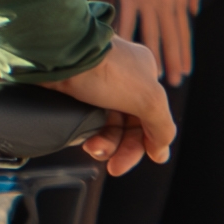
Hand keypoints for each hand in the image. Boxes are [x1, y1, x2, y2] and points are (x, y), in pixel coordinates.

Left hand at [37, 34, 172, 176]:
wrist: (61, 56)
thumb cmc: (107, 71)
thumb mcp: (147, 99)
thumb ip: (162, 126)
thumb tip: (162, 153)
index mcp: (144, 76)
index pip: (151, 118)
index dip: (148, 142)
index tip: (144, 160)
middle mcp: (122, 80)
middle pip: (129, 126)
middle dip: (122, 148)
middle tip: (114, 167)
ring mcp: (96, 86)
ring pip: (106, 126)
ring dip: (104, 145)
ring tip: (93, 149)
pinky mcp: (74, 93)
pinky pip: (85, 122)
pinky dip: (87, 135)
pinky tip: (84, 141)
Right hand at [110, 0, 200, 73]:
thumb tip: (193, 13)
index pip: (184, 32)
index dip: (185, 53)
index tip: (186, 71)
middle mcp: (166, 3)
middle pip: (171, 38)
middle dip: (174, 61)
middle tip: (175, 82)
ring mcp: (148, 0)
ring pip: (152, 34)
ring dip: (154, 56)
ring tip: (156, 76)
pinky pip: (128, 20)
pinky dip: (127, 37)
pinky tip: (127, 52)